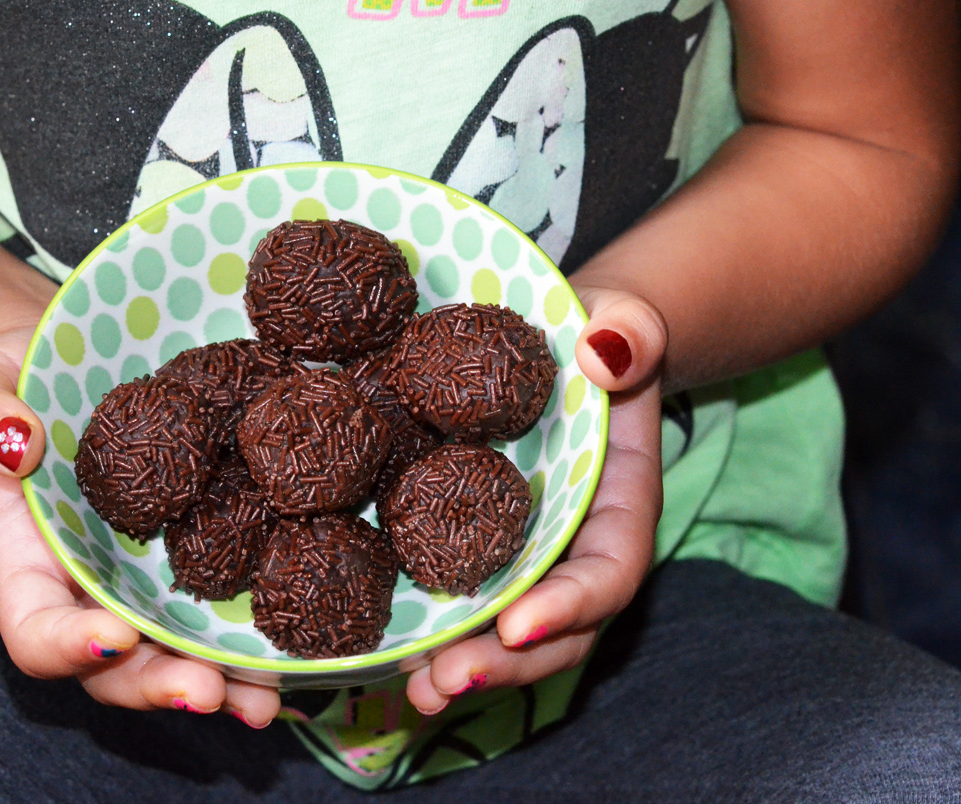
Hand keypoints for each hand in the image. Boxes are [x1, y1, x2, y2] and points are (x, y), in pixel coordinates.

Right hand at [0, 322, 280, 727]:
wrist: (77, 365)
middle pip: (117, 667)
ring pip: (181, 652)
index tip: (114, 636)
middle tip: (208, 690)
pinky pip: (227, 607)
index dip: (68, 646)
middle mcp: (94, 590)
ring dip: (225, 682)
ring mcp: (151, 580)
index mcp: (31, 565)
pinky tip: (296, 656)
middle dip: (160, 684)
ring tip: (266, 699)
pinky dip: (258, 638)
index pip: (35, 631)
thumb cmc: (15, 378)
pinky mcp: (203, 554)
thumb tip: (13, 442)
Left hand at [405, 286, 665, 712]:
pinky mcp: (473, 548)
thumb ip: (631, 333)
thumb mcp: (621, 322)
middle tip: (443, 682)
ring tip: (413, 692)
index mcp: (618, 507)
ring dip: (462, 667)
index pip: (610, 571)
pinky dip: (428, 632)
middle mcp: (571, 547)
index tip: (517, 624)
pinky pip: (458, 598)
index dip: (570, 606)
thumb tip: (609, 350)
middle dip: (503, 663)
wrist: (560, 347)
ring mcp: (522, 555)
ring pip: (504, 631)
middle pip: (555, 629)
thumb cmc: (594, 335)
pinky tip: (383, 656)